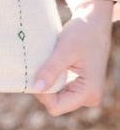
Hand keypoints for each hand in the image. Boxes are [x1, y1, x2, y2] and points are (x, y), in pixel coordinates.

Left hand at [32, 0, 113, 115]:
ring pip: (54, 95)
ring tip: (47, 62)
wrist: (93, 22)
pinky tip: (50, 63)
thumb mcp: (65, 50)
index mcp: (89, 93)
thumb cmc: (82, 33)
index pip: (56, 106)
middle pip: (54, 102)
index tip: (37, 73)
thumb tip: (36, 88)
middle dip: (44, 86)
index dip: (43, 93)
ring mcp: (83, 92)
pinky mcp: (78, 85)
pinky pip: (58, 88)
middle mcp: (88, 97)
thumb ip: (51, 70)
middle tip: (41, 64)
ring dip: (47, 80)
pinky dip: (50, 77)